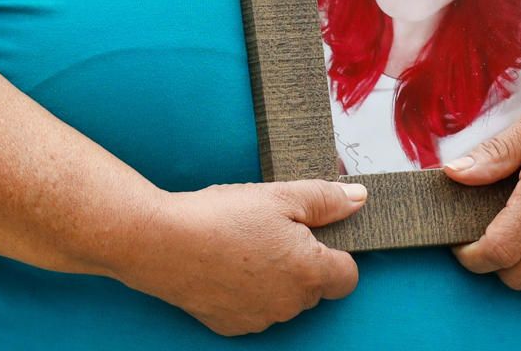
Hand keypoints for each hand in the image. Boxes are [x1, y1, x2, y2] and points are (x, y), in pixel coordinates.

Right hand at [114, 180, 364, 335]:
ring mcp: (261, 318)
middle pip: (314, 286)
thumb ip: (325, 199)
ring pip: (283, 298)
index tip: (313, 231)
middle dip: (302, 260)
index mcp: (309, 272)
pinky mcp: (232, 325)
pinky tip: (225, 265)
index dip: (336, 250)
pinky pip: (254, 308)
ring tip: (242, 244)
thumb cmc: (220, 216)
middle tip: (271, 229)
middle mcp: (290, 304)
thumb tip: (359, 199)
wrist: (161, 243)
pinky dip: (246, 290)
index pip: (348, 275)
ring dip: (274, 276)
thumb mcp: (279, 195)